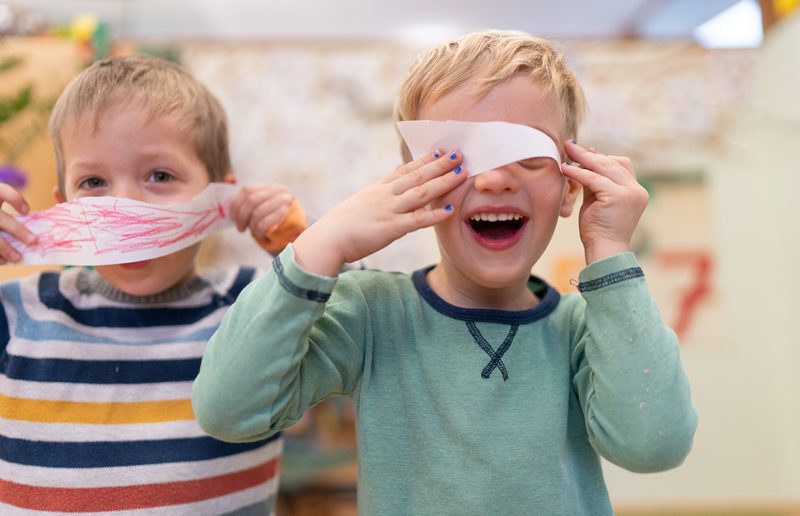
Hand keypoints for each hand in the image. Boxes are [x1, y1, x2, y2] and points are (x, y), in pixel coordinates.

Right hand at [0, 183, 36, 263]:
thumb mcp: (0, 205)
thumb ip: (15, 206)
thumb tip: (44, 213)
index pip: (2, 191)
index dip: (14, 199)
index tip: (27, 211)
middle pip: (1, 218)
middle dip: (18, 230)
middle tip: (34, 241)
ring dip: (4, 247)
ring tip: (18, 257)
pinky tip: (3, 261)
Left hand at [228, 184, 294, 240]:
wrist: (292, 232)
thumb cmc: (271, 218)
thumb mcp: (259, 206)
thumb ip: (244, 195)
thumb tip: (230, 177)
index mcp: (269, 187)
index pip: (248, 190)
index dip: (236, 204)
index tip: (232, 216)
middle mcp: (279, 190)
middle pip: (251, 201)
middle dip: (241, 216)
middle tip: (239, 228)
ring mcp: (284, 201)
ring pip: (257, 213)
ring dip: (251, 226)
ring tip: (253, 231)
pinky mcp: (286, 215)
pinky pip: (264, 224)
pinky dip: (258, 231)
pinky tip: (260, 234)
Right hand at [292, 150, 466, 276]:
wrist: (327, 240)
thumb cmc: (341, 226)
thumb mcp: (361, 203)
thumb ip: (380, 192)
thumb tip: (394, 178)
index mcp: (378, 189)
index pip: (405, 170)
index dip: (424, 160)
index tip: (439, 150)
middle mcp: (385, 195)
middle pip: (417, 176)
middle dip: (440, 164)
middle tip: (459, 154)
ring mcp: (389, 210)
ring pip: (421, 193)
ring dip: (443, 182)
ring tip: (462, 174)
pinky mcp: (391, 228)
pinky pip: (417, 220)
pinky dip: (435, 215)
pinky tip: (451, 210)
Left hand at [561, 141, 647, 264]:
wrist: (604, 251)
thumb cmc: (598, 230)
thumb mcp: (598, 200)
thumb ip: (595, 182)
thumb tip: (587, 157)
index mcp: (636, 191)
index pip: (622, 165)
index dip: (602, 158)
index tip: (585, 153)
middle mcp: (636, 190)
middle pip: (612, 162)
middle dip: (589, 154)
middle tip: (570, 145)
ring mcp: (629, 193)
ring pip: (603, 167)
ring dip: (582, 158)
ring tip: (566, 151)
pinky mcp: (617, 197)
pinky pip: (593, 179)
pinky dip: (578, 172)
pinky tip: (565, 169)